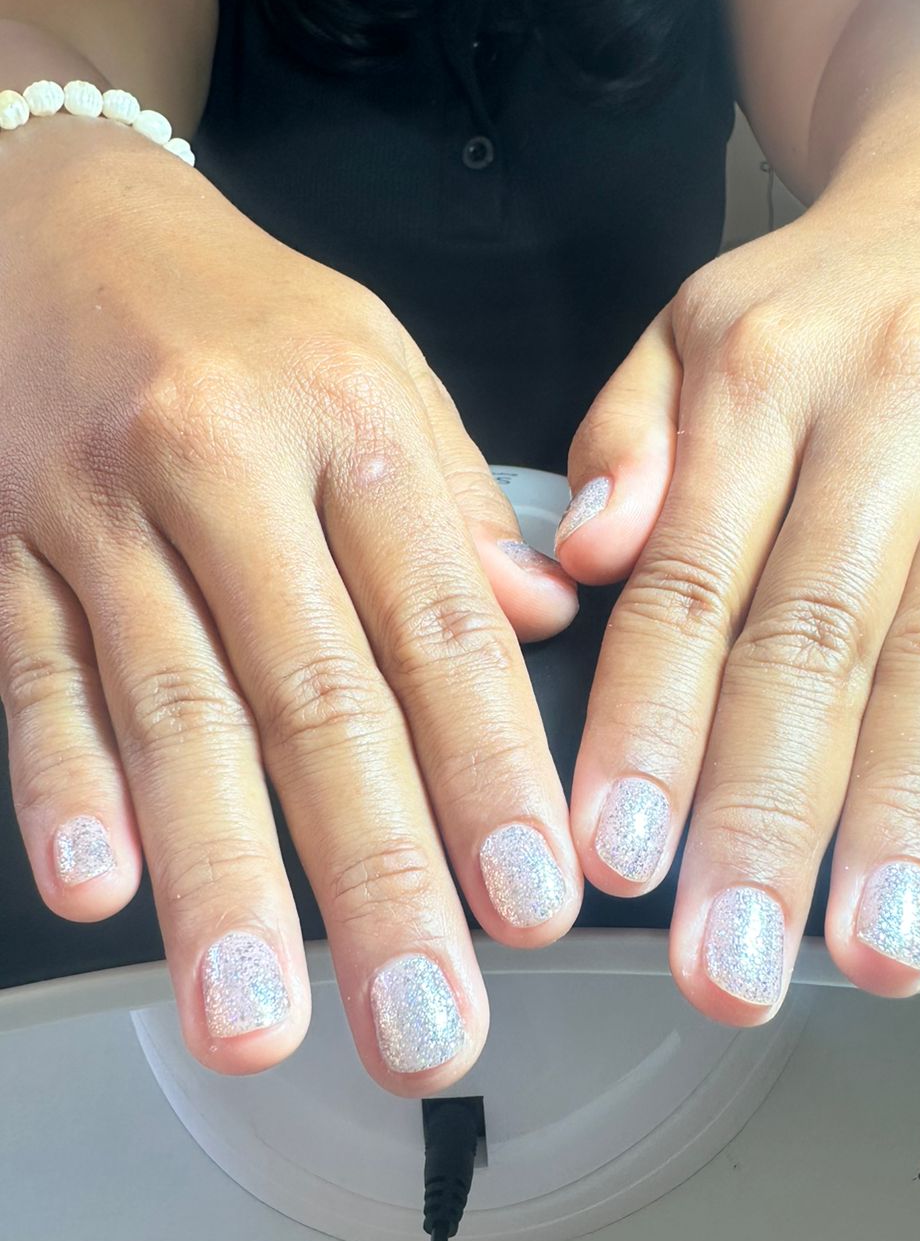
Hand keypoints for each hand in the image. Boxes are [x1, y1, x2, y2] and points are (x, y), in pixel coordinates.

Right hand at [0, 118, 580, 1088]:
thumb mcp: (376, 363)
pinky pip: (33, 674)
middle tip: (423, 1027)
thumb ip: (459, 503)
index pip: (438, 625)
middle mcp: (222, 467)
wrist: (45, 212)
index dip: (491, 773)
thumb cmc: (237, 315)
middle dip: (375, 879)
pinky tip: (99, 889)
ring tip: (256, 1018)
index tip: (536, 904)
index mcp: (347, 420)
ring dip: (219, 879)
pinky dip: (64, 785)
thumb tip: (546, 624)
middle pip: (312, 698)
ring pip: (171, 713)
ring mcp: (94, 513)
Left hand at [560, 112, 919, 1017]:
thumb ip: (624, 444)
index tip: (617, 858)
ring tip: (878, 944)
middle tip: (735, 961)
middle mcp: (897, 407)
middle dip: (774, 819)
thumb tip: (581, 562)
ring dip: (914, 813)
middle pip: (824, 640)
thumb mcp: (687, 329)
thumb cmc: (821, 298)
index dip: (652, 729)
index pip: (694, 580)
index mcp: (765, 373)